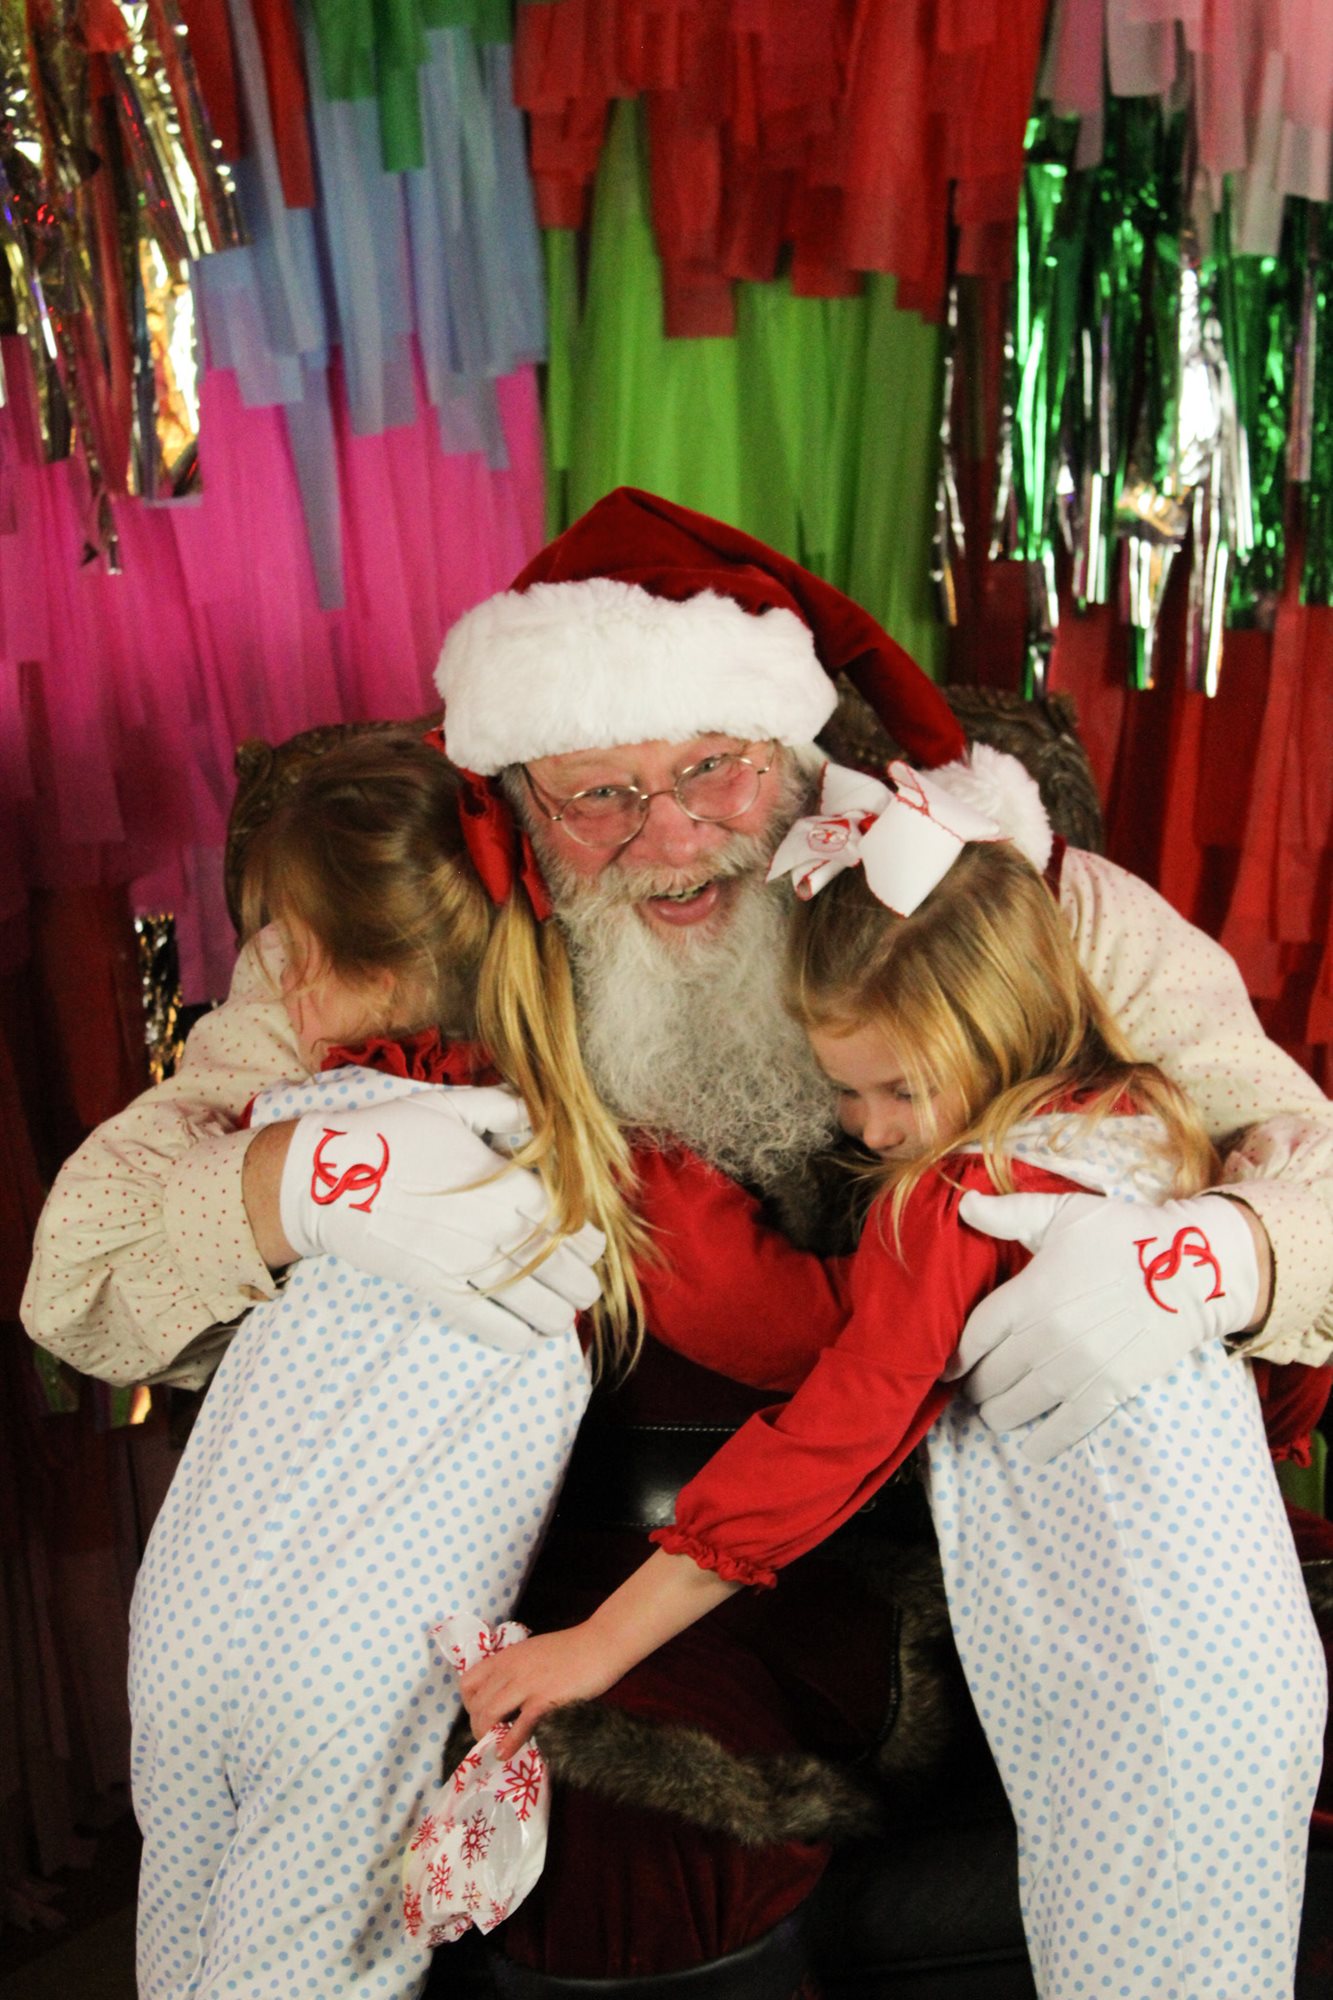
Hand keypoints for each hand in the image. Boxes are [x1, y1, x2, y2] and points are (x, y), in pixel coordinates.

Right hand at [278, 1087, 603, 1349]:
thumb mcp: (452, 1106)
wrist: (330, 1178)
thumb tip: (541, 1113)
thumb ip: (505, 1108)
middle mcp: (498, 1229)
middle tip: (583, 1286)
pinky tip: (529, 1337)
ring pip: (537, 1305)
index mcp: (509, 1184)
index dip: (590, 1241)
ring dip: (559, 1315)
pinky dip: (517, 1338)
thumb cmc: (391, 1136)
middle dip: (582, 1283)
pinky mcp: (438, 1290)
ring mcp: (469, 1264)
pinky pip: (490, 1326)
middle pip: (565, 1271)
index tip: (591, 1246)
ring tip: (562, 1314)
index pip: (573, 1224)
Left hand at [459, 1623, 622, 1755]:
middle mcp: (510, 1669)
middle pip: (477, 1703)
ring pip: (489, 1713)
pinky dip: (509, 1743)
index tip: (480, 1714)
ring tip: (493, 1747)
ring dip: (486, 1735)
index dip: (468, 1703)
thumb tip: (508, 1695)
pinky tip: (507, 1753)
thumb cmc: (571, 1649)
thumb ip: (517, 1670)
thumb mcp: (533, 1652)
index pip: (468, 1681)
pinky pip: (519, 1725)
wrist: (600, 1643)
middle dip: (477, 1725)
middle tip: (488, 1737)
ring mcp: (527, 1684)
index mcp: (506, 1657)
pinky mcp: (545, 1699)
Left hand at [950, 1189, 1261, 1462]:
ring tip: (996, 1413)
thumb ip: (1009, 1213)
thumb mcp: (1064, 1212)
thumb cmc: (1125, 1234)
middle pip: (992, 1375)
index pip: (975, 1336)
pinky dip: (1045, 1443)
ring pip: (1019, 1405)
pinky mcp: (1110, 1388)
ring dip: (1000, 1414)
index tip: (950, 1368)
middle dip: (979, 1386)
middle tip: (977, 1389)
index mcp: (1030, 1293)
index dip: (958, 1357)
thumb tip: (963, 1203)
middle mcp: (1046, 1335)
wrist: (1191, 1268)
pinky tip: (1033, 1449)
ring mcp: (1078, 1366)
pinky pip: (1068, 1426)